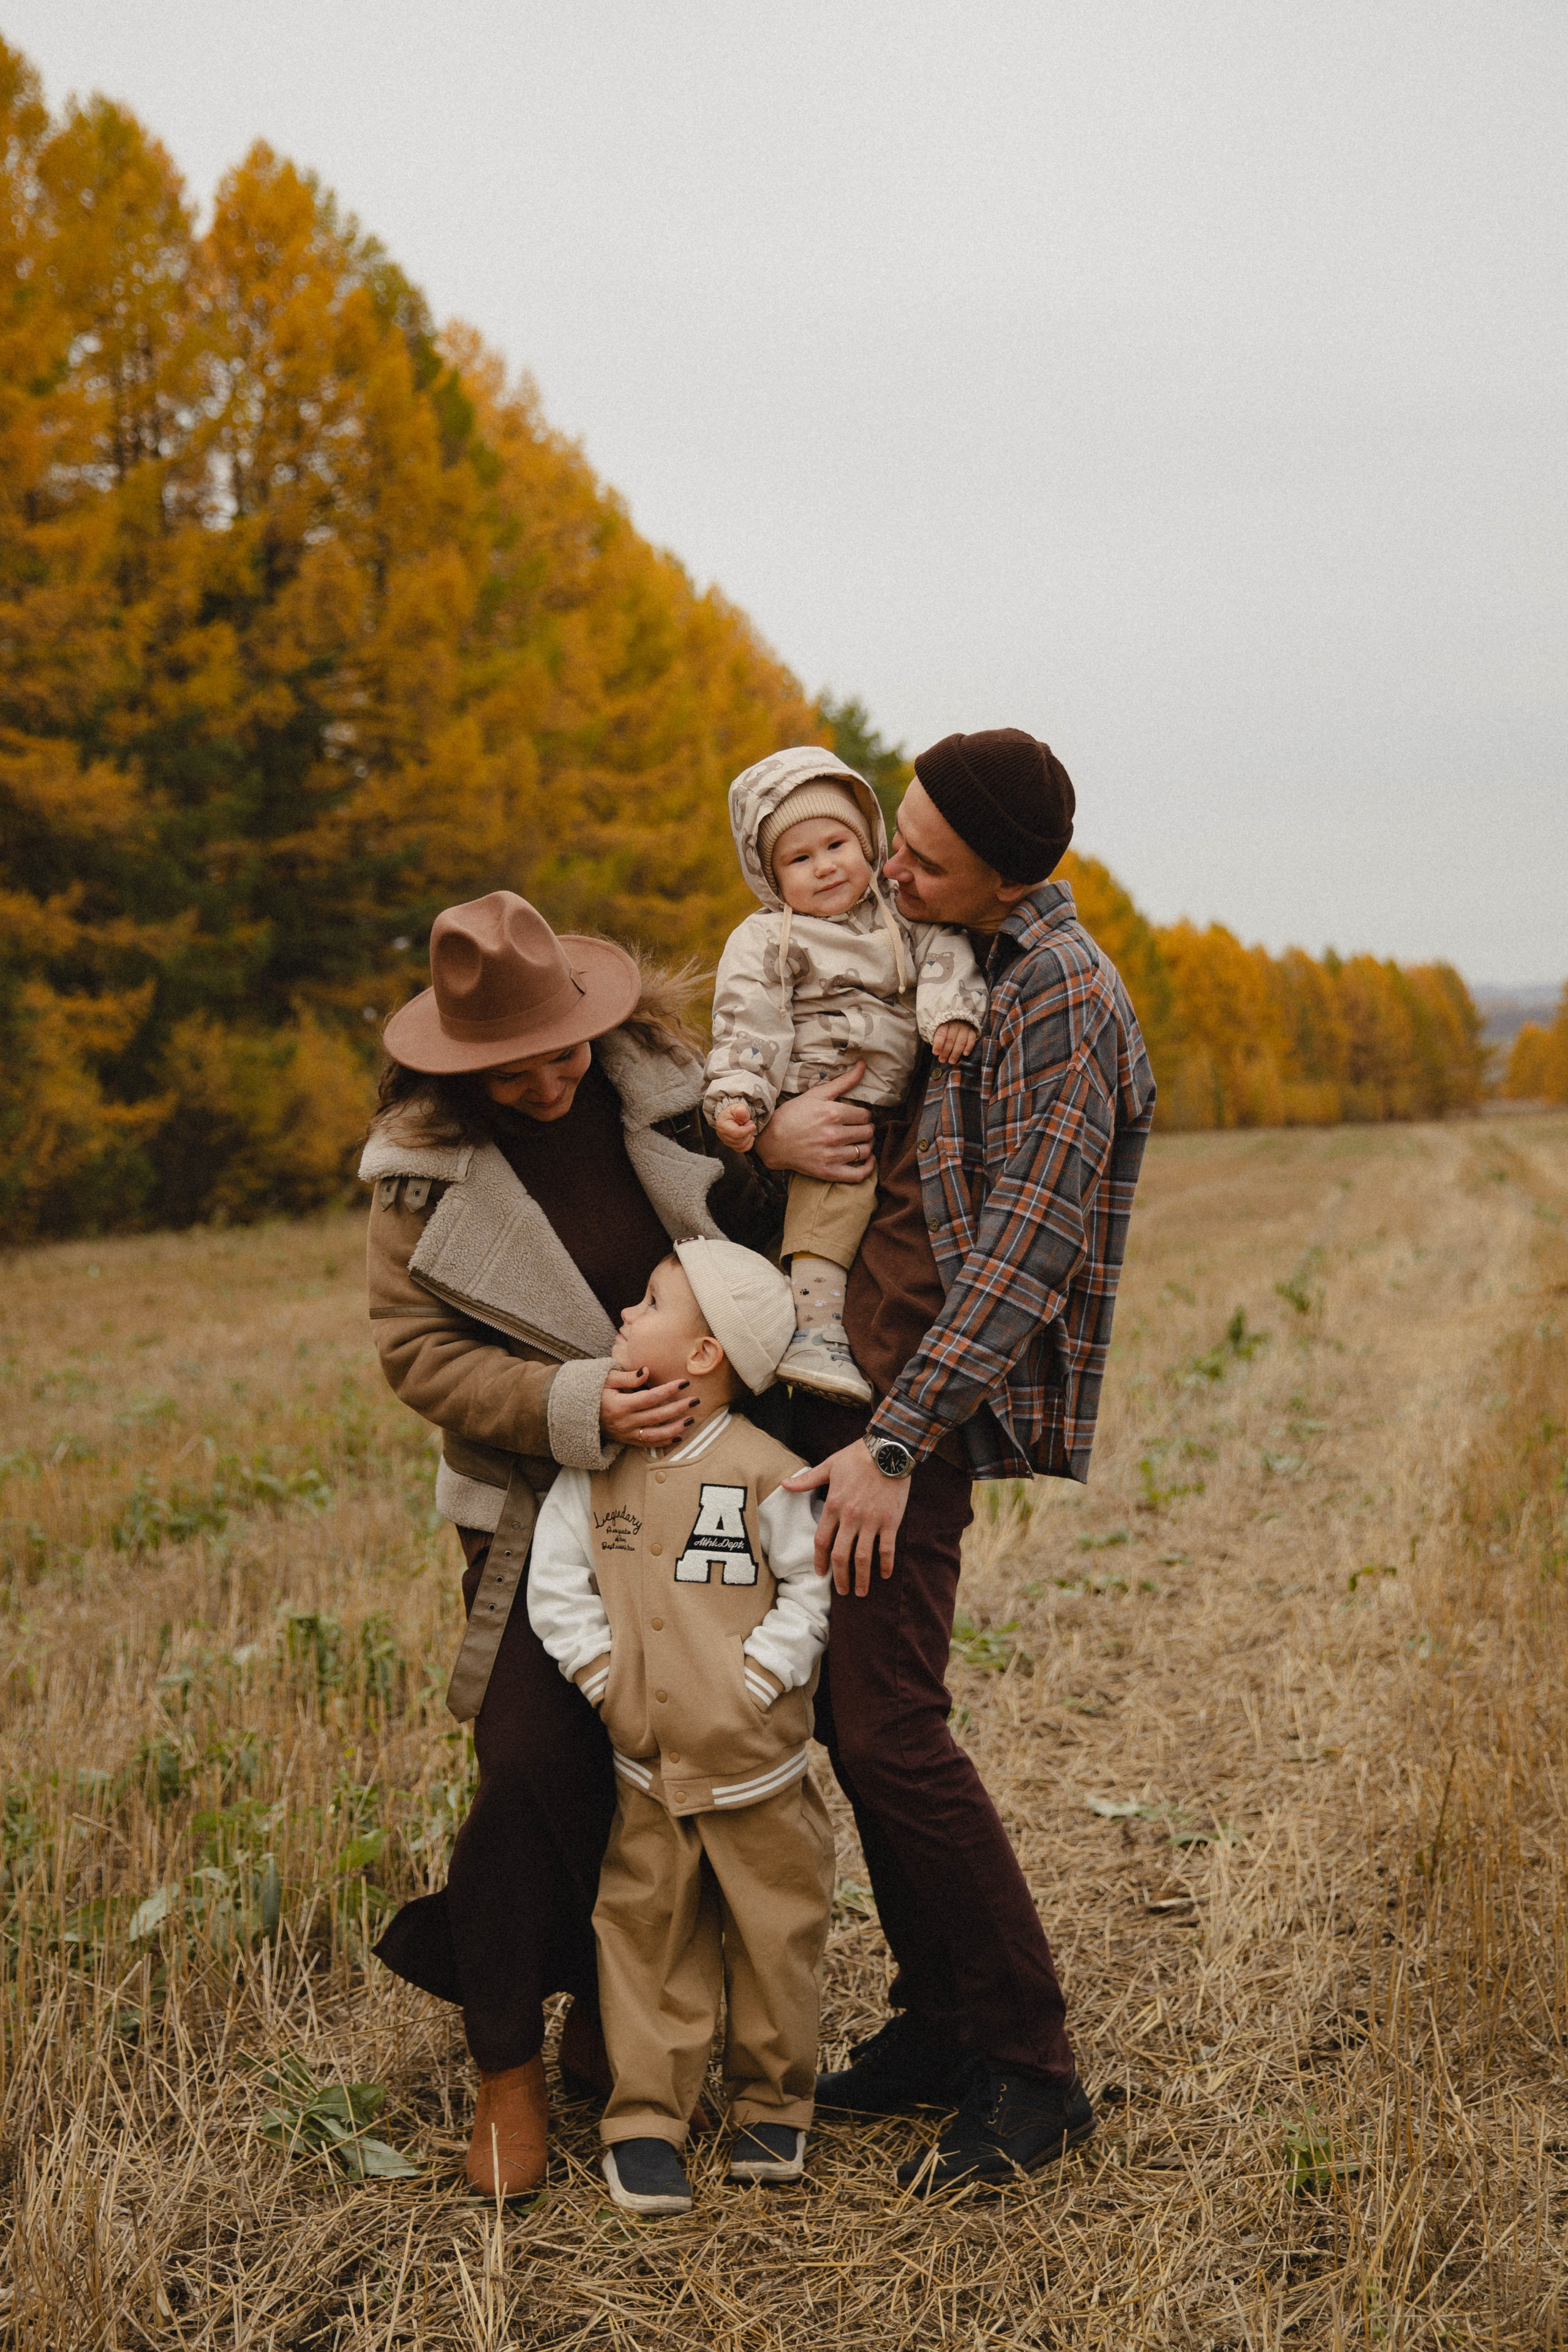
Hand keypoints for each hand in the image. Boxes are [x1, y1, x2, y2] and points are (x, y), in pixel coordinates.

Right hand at [599, 1365, 692, 1448]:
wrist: (577, 1413)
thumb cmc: (594, 1391)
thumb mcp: (605, 1379)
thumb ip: (627, 1377)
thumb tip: (646, 1371)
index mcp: (619, 1405)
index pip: (650, 1398)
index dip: (668, 1390)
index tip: (684, 1383)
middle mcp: (624, 1422)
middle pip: (657, 1416)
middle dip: (678, 1408)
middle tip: (695, 1400)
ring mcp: (626, 1434)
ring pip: (656, 1434)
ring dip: (676, 1428)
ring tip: (691, 1419)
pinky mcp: (627, 1441)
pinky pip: (649, 1444)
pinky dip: (665, 1441)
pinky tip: (679, 1435)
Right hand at [714, 1100, 756, 1150]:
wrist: (730, 1116)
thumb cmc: (733, 1112)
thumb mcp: (737, 1107)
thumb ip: (740, 1110)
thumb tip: (741, 1112)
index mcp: (722, 1126)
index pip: (736, 1133)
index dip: (747, 1130)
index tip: (753, 1125)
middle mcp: (723, 1136)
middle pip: (739, 1140)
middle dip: (747, 1132)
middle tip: (749, 1123)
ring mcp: (727, 1142)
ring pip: (741, 1146)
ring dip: (748, 1137)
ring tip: (747, 1128)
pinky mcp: (732, 1145)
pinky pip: (741, 1149)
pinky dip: (748, 1144)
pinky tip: (749, 1136)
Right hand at [756, 1063, 875, 1182]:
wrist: (770, 1140)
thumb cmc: (793, 1114)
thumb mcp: (816, 1094)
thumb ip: (843, 1081)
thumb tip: (863, 1064)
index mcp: (833, 1113)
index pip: (865, 1115)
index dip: (864, 1115)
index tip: (857, 1117)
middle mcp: (834, 1135)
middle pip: (867, 1132)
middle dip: (866, 1129)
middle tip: (859, 1129)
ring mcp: (831, 1155)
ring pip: (864, 1151)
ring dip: (867, 1145)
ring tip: (861, 1142)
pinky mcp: (827, 1172)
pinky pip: (858, 1175)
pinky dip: (868, 1168)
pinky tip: (867, 1159)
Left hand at [782, 1440, 910, 1596]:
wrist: (889, 1449)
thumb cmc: (857, 1456)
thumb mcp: (828, 1466)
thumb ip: (807, 1480)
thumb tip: (784, 1484)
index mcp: (833, 1505)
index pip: (821, 1540)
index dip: (819, 1560)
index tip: (820, 1573)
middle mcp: (850, 1517)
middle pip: (840, 1555)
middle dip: (840, 1577)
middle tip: (842, 1591)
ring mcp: (871, 1521)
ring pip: (863, 1557)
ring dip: (861, 1578)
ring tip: (860, 1592)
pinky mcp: (890, 1521)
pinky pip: (886, 1549)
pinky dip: (885, 1564)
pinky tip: (885, 1575)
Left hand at [930, 1021, 978, 1064]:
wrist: (960, 1019)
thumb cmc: (947, 1028)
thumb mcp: (939, 1030)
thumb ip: (938, 1040)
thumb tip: (937, 1053)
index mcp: (944, 1023)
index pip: (941, 1034)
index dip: (938, 1044)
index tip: (935, 1053)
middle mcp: (955, 1024)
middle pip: (950, 1040)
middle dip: (946, 1051)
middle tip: (942, 1060)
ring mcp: (965, 1028)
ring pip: (960, 1042)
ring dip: (956, 1053)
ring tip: (951, 1061)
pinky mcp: (972, 1031)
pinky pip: (971, 1040)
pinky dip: (968, 1047)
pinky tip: (965, 1054)